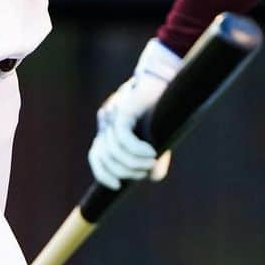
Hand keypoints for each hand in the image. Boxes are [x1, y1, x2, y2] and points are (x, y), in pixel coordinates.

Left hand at [87, 38, 181, 189]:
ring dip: (133, 163)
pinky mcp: (124, 109)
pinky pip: (123, 137)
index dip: (103, 173)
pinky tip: (151, 153)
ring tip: (152, 162)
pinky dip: (136, 150)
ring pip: (114, 150)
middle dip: (124, 170)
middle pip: (104, 156)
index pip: (97, 155)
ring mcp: (113, 114)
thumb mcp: (158, 136)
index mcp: (110, 127)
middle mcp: (107, 121)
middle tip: (145, 171)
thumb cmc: (163, 107)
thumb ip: (153, 156)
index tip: (117, 185)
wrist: (167, 78)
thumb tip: (154, 177)